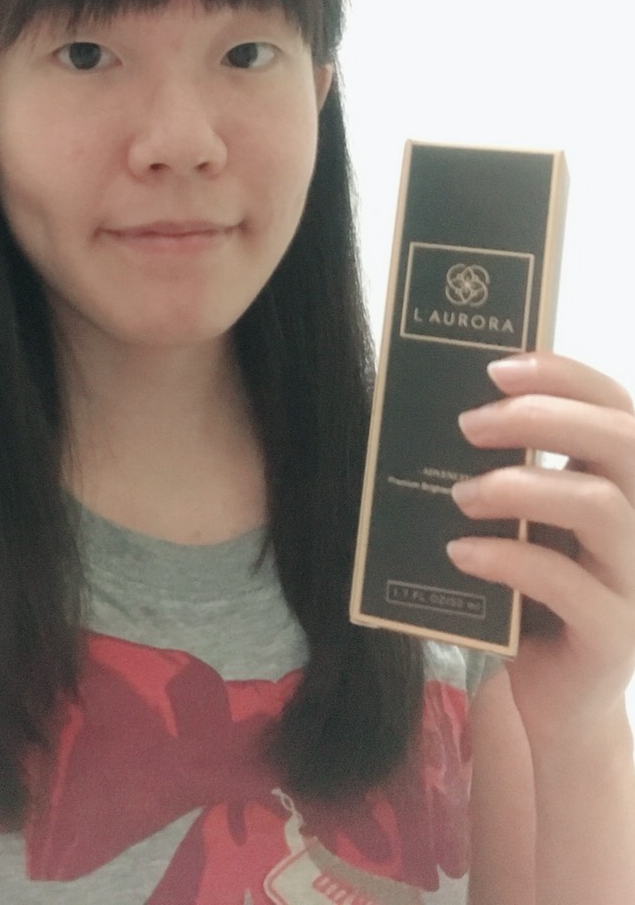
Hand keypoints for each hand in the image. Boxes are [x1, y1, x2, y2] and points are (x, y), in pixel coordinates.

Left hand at [447, 351, 634, 750]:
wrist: (553, 697)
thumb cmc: (533, 592)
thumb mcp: (526, 520)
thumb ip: (510, 470)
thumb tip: (448, 411)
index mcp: (623, 482)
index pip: (615, 405)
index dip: (562, 376)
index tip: (495, 369)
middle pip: (622, 441)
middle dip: (540, 417)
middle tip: (468, 424)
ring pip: (600, 505)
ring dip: (519, 486)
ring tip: (459, 494)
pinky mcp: (615, 633)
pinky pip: (565, 582)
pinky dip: (505, 558)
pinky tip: (460, 552)